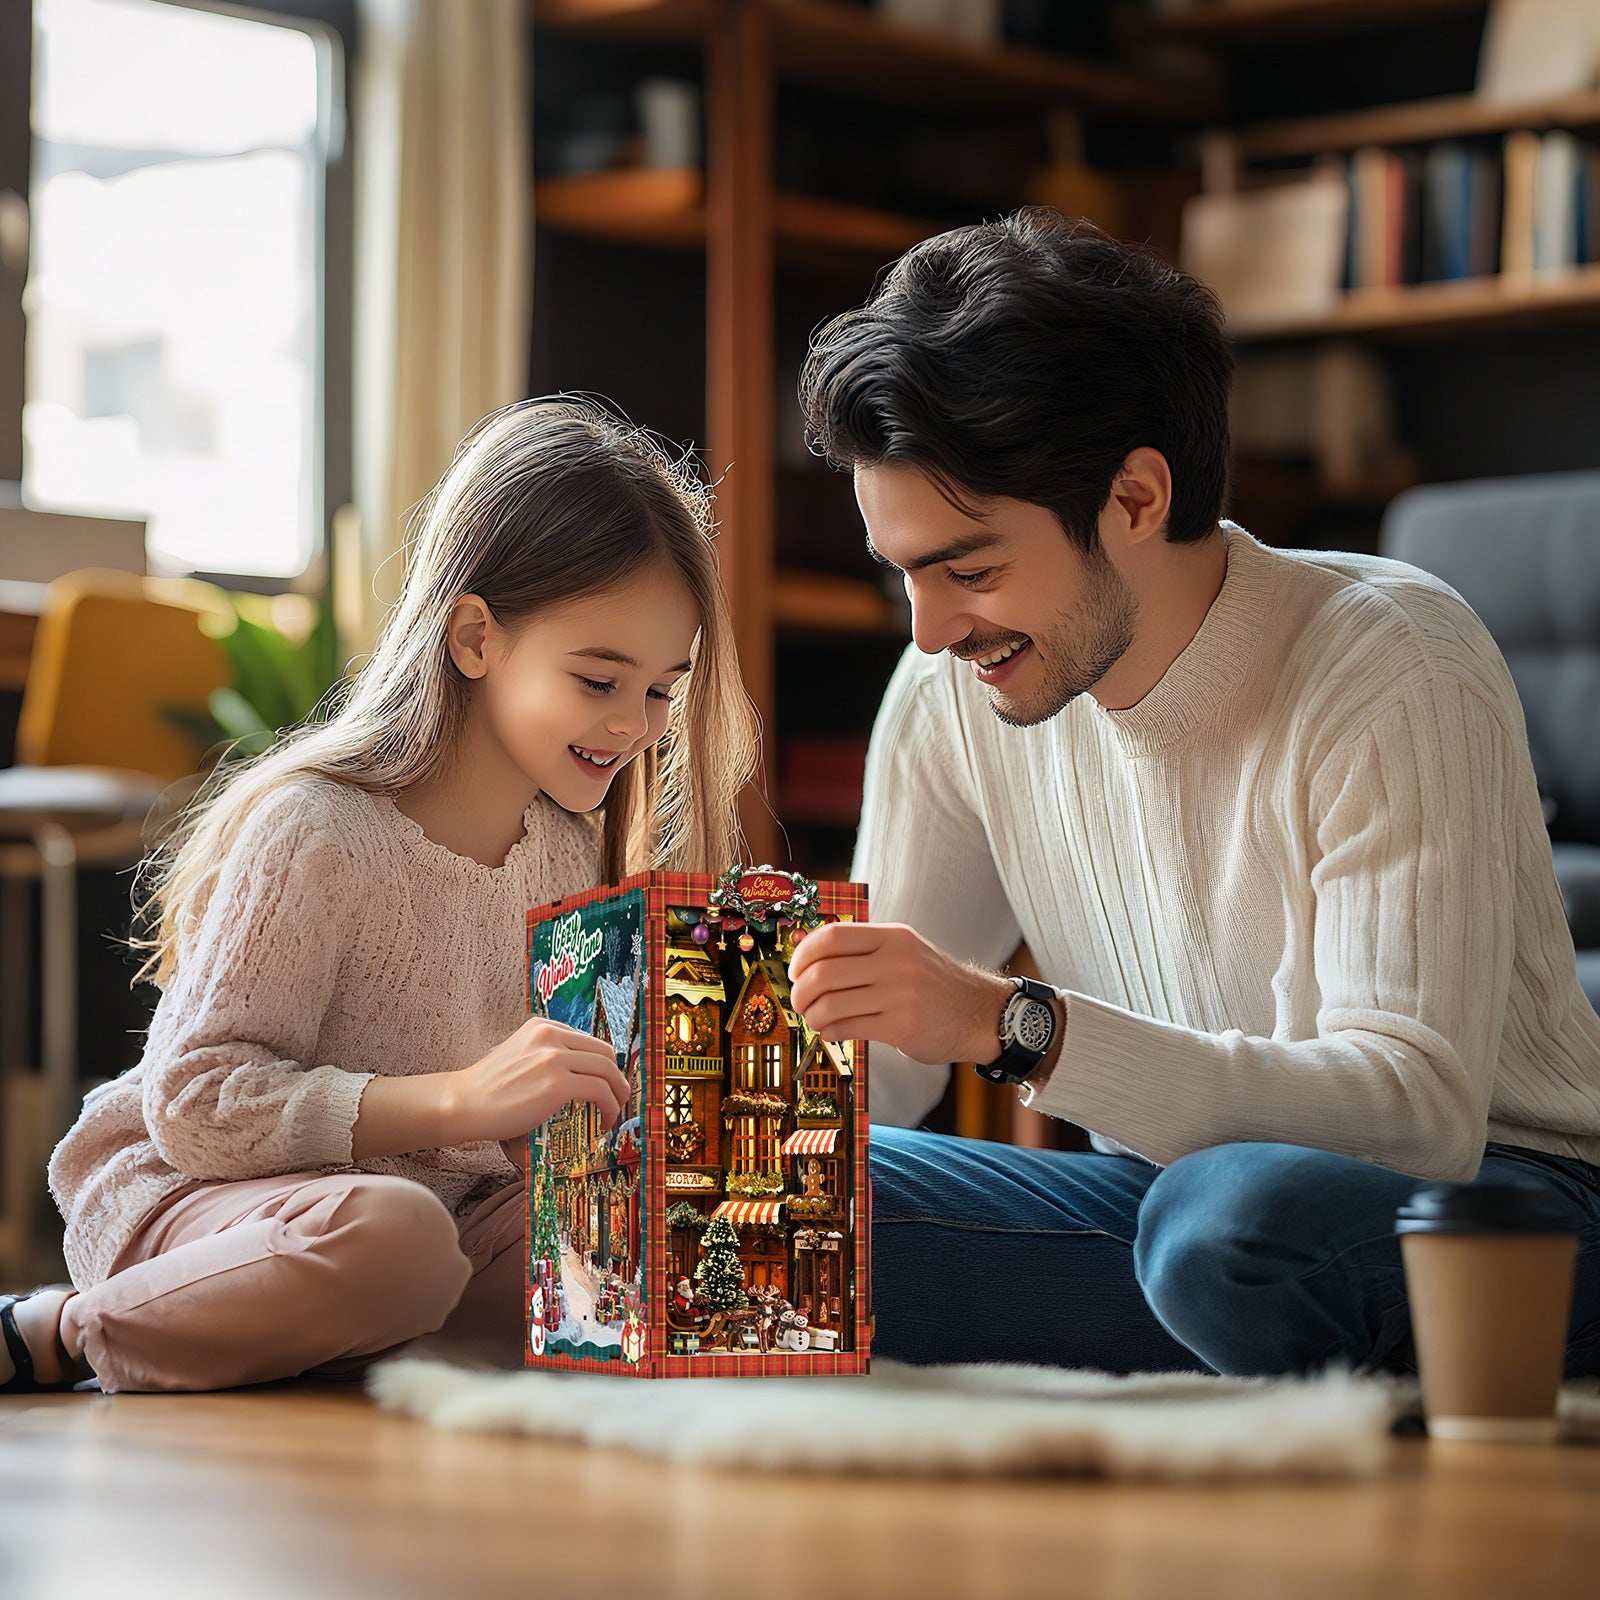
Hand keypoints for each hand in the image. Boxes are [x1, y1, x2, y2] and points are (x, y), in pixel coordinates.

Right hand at [444, 1015, 630, 1146]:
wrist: (464, 1103)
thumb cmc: (488, 1088)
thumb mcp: (519, 1055)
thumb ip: (545, 1055)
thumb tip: (576, 1074)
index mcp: (542, 1026)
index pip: (588, 1041)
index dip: (603, 1064)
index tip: (607, 1082)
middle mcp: (551, 1035)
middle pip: (604, 1052)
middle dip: (616, 1076)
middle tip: (618, 1096)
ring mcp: (555, 1058)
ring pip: (607, 1070)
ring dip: (618, 1093)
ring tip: (615, 1110)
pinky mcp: (557, 1083)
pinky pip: (600, 1091)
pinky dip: (609, 1106)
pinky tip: (604, 1120)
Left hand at [787, 921, 1011, 1066]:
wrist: (980, 1013)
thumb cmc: (934, 983)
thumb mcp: (905, 950)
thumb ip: (865, 950)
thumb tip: (811, 959)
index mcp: (892, 937)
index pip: (832, 936)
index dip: (803, 954)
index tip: (795, 970)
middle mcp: (895, 961)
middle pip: (824, 972)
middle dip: (801, 991)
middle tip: (799, 1000)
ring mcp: (899, 995)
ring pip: (831, 1004)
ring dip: (813, 1015)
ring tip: (815, 1018)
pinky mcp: (901, 1026)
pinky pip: (848, 1028)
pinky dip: (831, 1031)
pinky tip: (833, 1031)